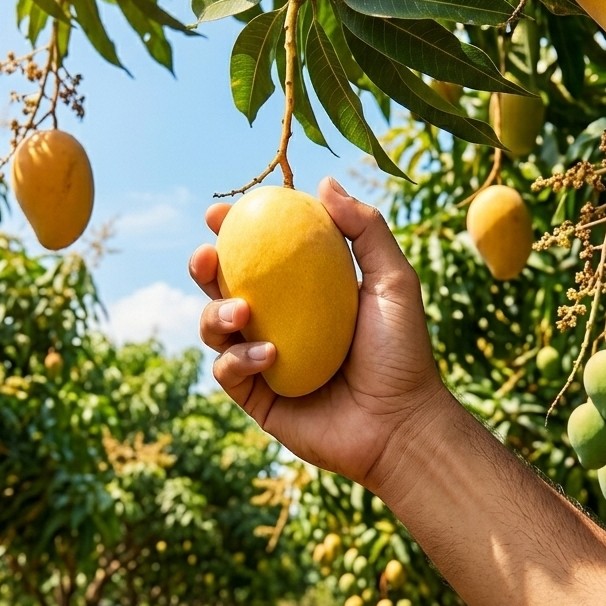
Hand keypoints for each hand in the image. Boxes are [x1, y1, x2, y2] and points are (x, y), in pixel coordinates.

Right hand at [189, 176, 449, 487]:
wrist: (401, 423)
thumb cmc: (402, 351)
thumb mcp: (393, 280)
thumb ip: (365, 229)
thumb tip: (323, 182)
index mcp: (303, 292)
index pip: (259, 255)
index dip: (232, 231)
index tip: (218, 214)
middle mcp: (278, 322)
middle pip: (223, 286)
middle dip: (203, 266)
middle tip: (206, 256)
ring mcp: (263, 360)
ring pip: (213, 327)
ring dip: (213, 313)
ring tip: (240, 312)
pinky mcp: (256, 398)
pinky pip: (227, 372)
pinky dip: (238, 359)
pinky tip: (268, 355)